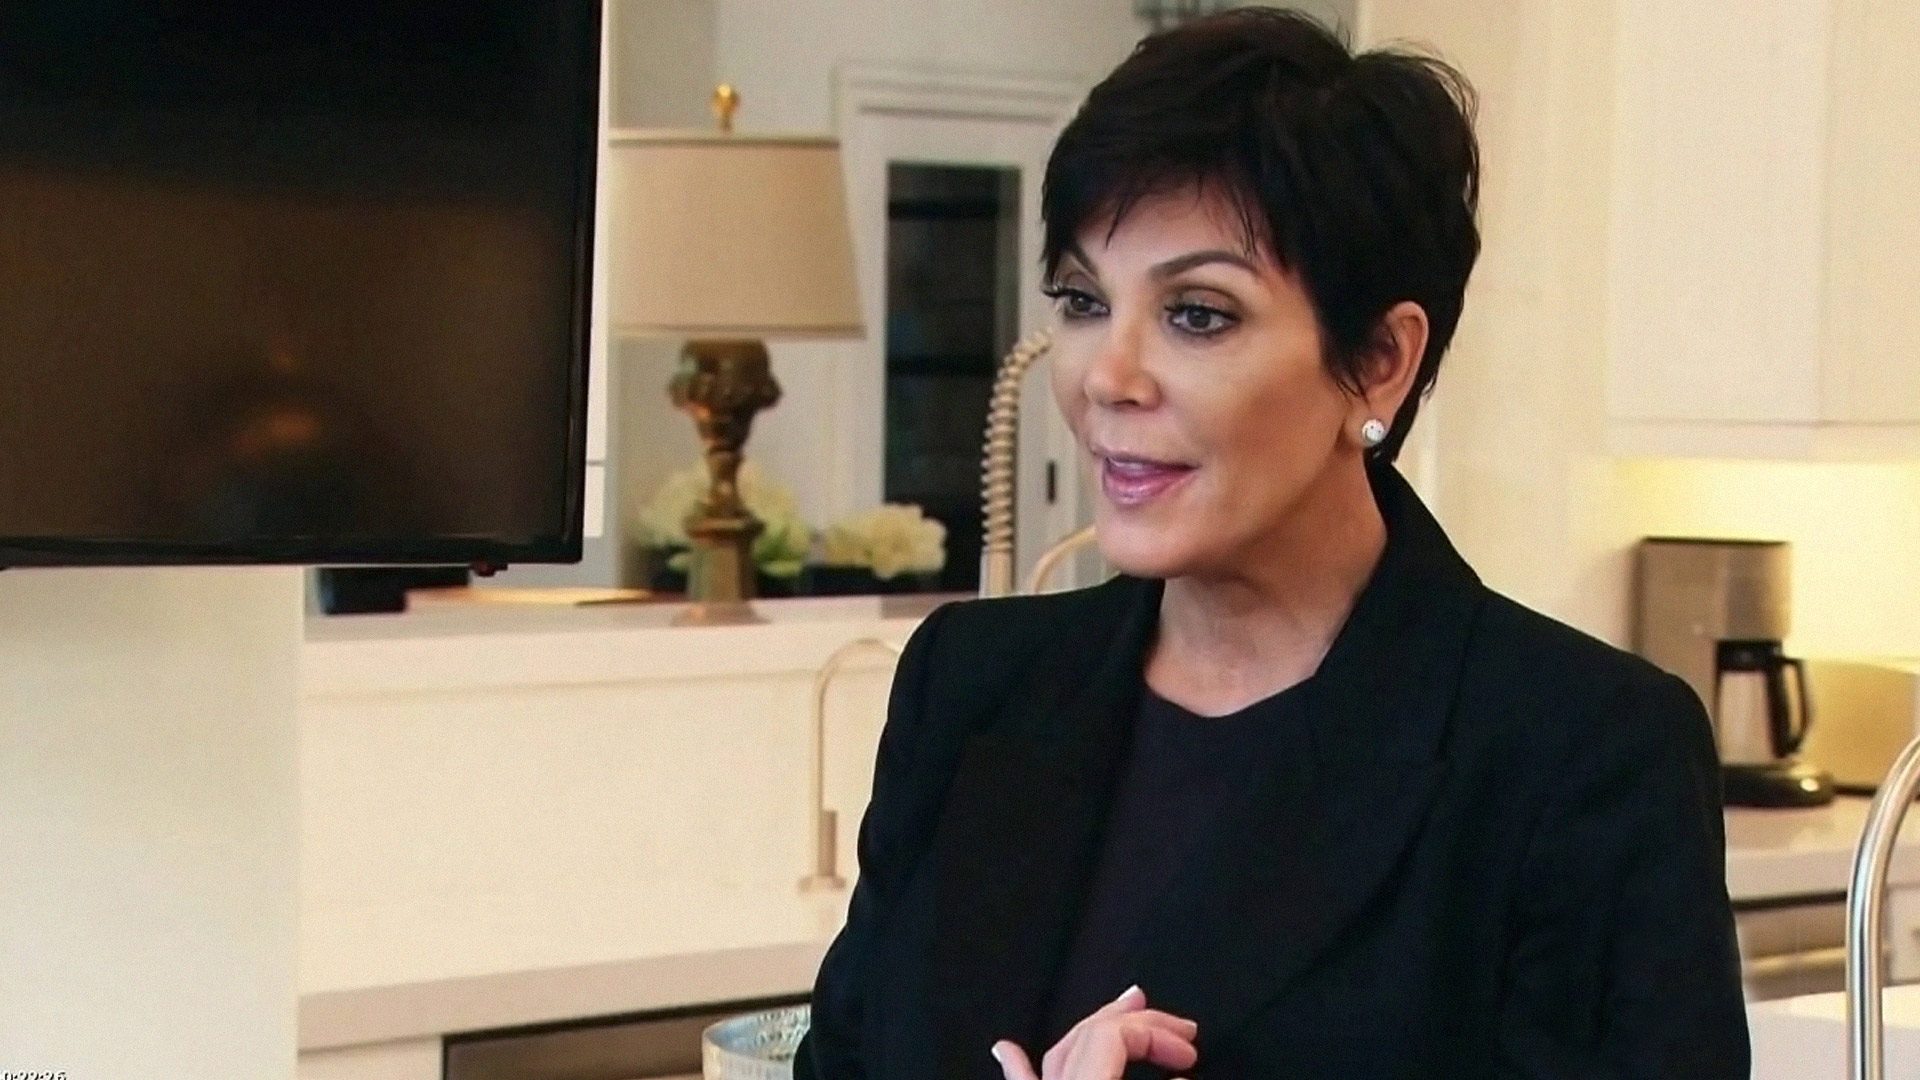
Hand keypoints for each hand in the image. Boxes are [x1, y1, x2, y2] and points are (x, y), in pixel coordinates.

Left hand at [990, 985, 1197, 1079]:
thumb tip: (1182, 1078)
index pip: (1112, 1035)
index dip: (1155, 1031)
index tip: (1188, 1049)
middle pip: (1088, 1035)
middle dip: (1137, 1024)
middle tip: (1178, 1029)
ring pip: (1058, 1054)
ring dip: (1091, 1029)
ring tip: (1119, 1011)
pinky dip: (1018, 1066)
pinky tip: (1005, 1049)